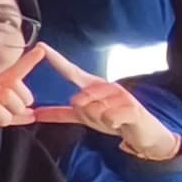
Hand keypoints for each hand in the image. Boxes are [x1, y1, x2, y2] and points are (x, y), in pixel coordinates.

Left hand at [23, 44, 181, 162]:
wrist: (145, 134)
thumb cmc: (114, 120)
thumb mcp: (85, 118)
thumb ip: (61, 114)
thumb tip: (36, 113)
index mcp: (94, 86)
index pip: (71, 71)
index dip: (56, 59)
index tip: (41, 46)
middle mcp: (107, 86)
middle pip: (79, 101)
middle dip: (87, 116)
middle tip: (102, 118)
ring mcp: (121, 95)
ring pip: (93, 110)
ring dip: (100, 121)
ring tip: (113, 120)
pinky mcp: (133, 107)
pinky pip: (109, 117)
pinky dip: (111, 124)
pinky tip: (120, 123)